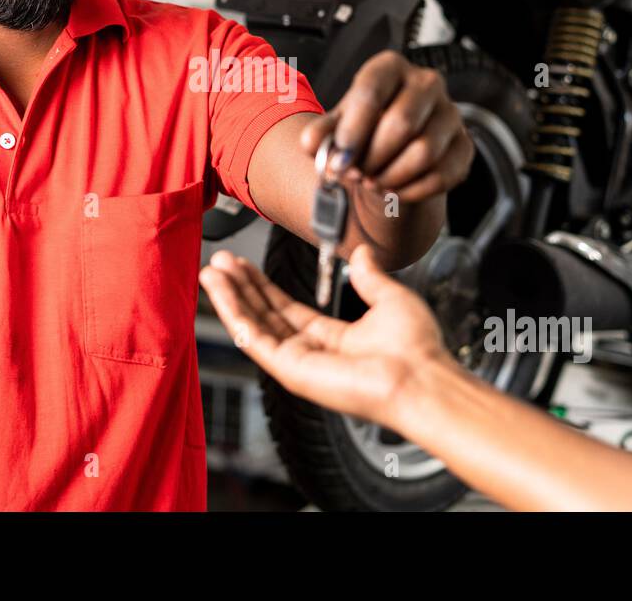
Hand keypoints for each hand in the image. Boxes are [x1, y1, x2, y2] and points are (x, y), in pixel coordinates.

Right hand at [198, 244, 451, 432]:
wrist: (420, 376)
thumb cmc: (415, 348)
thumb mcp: (390, 299)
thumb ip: (369, 277)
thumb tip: (362, 254)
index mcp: (335, 339)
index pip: (287, 309)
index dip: (263, 285)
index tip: (243, 265)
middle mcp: (313, 353)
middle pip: (265, 315)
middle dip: (240, 287)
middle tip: (220, 262)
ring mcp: (298, 364)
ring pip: (253, 325)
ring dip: (230, 297)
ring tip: (211, 271)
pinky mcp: (290, 370)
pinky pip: (254, 338)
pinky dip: (234, 312)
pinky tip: (221, 290)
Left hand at [299, 51, 472, 202]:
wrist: (391, 150)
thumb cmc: (364, 132)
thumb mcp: (336, 128)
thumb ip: (321, 134)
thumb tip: (313, 143)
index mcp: (390, 68)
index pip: (372, 92)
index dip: (353, 130)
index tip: (339, 158)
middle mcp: (426, 84)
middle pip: (402, 124)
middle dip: (373, 158)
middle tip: (355, 174)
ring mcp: (450, 114)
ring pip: (424, 152)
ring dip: (392, 177)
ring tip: (372, 182)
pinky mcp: (464, 146)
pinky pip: (442, 175)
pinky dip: (412, 191)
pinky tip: (394, 191)